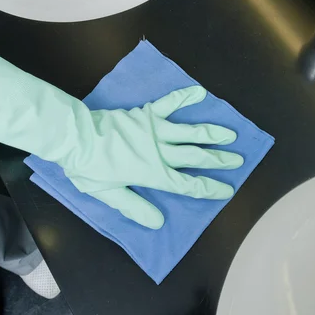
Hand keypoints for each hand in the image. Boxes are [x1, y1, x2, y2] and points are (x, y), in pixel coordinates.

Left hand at [60, 86, 243, 228]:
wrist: (76, 137)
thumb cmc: (89, 169)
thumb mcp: (108, 194)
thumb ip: (134, 207)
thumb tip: (158, 223)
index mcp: (152, 173)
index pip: (187, 184)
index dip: (208, 188)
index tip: (226, 190)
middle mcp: (159, 151)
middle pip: (195, 157)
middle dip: (218, 160)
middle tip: (238, 160)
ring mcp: (154, 129)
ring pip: (189, 132)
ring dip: (211, 133)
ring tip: (230, 134)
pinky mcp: (146, 113)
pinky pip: (169, 103)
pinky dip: (183, 97)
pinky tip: (199, 92)